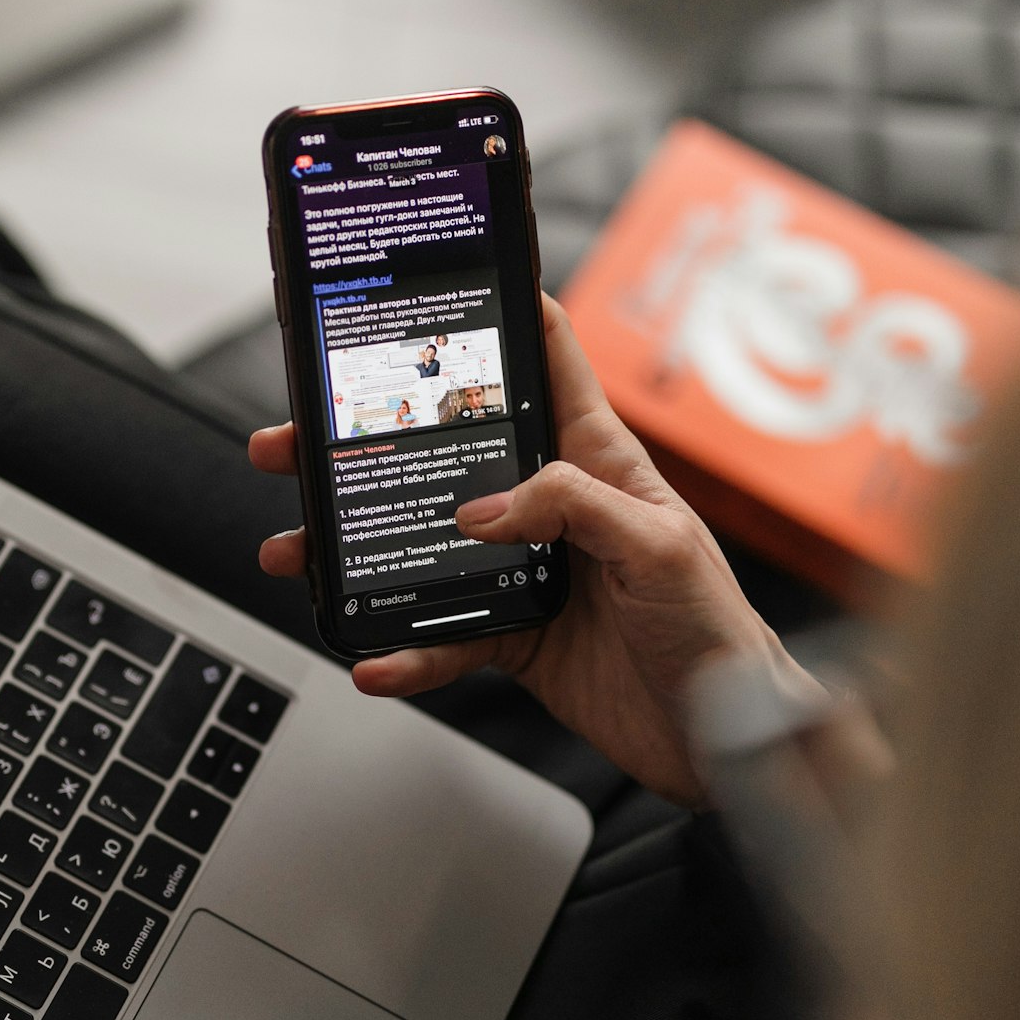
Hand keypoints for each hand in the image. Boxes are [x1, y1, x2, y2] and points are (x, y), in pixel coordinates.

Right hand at [250, 295, 808, 804]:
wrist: (722, 738)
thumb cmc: (716, 628)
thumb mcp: (660, 545)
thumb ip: (574, 507)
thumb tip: (482, 509)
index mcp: (596, 461)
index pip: (546, 363)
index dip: (501, 313)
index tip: (436, 281)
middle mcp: (550, 507)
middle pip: (444, 456)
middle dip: (365, 442)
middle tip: (297, 440)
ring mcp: (522, 570)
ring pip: (421, 547)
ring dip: (355, 550)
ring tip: (298, 552)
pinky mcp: (510, 635)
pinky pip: (441, 637)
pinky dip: (403, 651)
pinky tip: (374, 659)